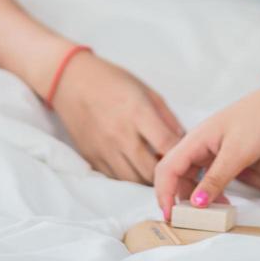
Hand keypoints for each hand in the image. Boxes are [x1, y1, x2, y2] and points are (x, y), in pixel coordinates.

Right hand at [47, 52, 184, 183]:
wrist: (71, 81)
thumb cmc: (112, 81)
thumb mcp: (146, 91)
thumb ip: (167, 117)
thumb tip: (182, 139)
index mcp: (137, 113)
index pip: (167, 145)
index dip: (182, 154)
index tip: (188, 156)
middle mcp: (120, 134)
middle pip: (151, 170)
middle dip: (167, 173)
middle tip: (175, 170)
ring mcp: (104, 149)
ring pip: (133, 180)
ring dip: (148, 179)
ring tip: (157, 171)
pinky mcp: (92, 158)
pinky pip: (115, 178)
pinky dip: (130, 177)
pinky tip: (136, 169)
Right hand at [153, 85, 259, 218]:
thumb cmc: (259, 120)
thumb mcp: (237, 154)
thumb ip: (215, 180)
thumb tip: (196, 204)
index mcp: (195, 138)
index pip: (167, 168)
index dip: (164, 193)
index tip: (171, 215)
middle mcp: (197, 142)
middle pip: (175, 174)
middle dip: (178, 198)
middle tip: (190, 219)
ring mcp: (209, 147)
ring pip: (190, 176)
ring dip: (196, 196)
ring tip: (213, 213)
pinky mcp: (221, 151)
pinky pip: (206, 174)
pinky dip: (209, 190)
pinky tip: (222, 201)